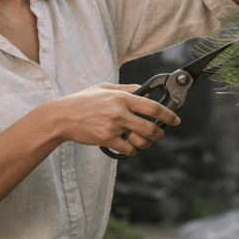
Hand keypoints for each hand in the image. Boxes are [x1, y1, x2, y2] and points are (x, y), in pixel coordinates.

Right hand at [51, 83, 179, 156]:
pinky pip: (127, 149)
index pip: (153, 107)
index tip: (176, 119)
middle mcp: (120, 112)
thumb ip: (127, 89)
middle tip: (159, 134)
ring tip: (142, 141)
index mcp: (122, 97)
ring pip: (141, 141)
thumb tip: (145, 91)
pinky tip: (128, 146)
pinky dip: (131, 150)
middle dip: (159, 134)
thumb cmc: (83, 101)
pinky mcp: (106, 140)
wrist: (62, 117)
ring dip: (146, 144)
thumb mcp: (105, 88)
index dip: (169, 115)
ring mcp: (113, 127)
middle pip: (151, 128)